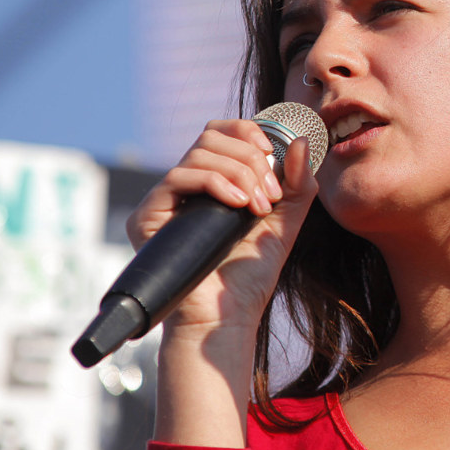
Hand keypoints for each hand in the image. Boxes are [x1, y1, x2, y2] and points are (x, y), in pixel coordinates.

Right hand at [127, 119, 318, 333]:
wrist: (227, 316)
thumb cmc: (250, 275)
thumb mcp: (285, 222)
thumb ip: (298, 183)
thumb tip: (302, 142)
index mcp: (213, 181)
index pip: (221, 133)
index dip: (248, 133)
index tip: (273, 157)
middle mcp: (185, 186)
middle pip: (210, 136)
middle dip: (249, 158)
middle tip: (269, 195)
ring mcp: (165, 200)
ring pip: (198, 153)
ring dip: (238, 173)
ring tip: (256, 208)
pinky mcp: (148, 216)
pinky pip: (179, 177)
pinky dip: (215, 183)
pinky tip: (237, 206)